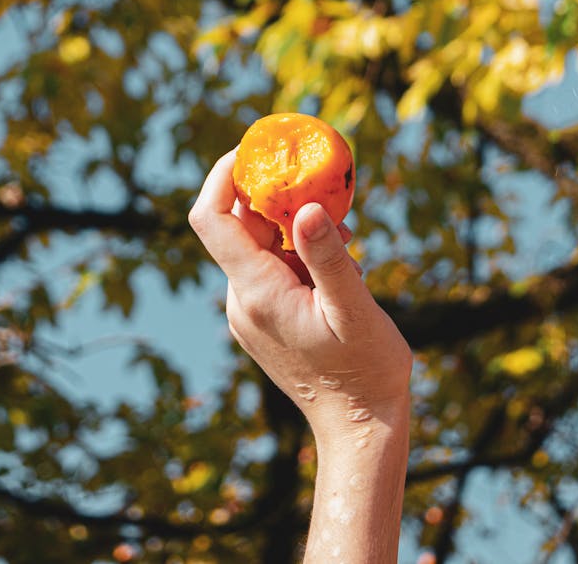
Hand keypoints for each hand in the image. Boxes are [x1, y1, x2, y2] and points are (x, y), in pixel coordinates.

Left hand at [189, 150, 411, 442]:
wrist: (360, 429)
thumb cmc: (365, 372)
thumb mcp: (354, 310)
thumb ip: (327, 257)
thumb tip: (306, 207)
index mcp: (255, 293)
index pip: (212, 218)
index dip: (224, 175)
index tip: (257, 148)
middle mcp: (241, 300)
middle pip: (240, 226)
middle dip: (278, 199)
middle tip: (326, 191)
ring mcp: (249, 312)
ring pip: (260, 247)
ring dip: (296, 230)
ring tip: (347, 247)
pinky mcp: (264, 320)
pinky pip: (271, 269)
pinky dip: (299, 255)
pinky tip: (339, 271)